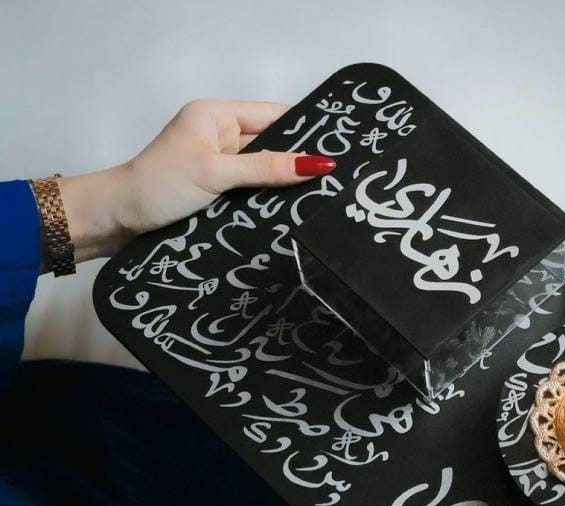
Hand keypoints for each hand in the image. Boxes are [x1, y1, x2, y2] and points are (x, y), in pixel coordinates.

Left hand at [56, 99, 334, 264]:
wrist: (116, 221)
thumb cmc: (158, 186)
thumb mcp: (216, 174)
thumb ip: (266, 169)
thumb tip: (317, 164)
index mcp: (217, 116)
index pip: (274, 116)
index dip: (305, 131)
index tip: (338, 149)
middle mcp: (220, 137)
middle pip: (272, 146)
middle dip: (297, 165)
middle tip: (336, 184)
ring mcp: (220, 168)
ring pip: (264, 174)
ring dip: (283, 189)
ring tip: (322, 202)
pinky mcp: (217, 194)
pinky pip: (252, 194)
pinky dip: (267, 204)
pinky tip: (291, 216)